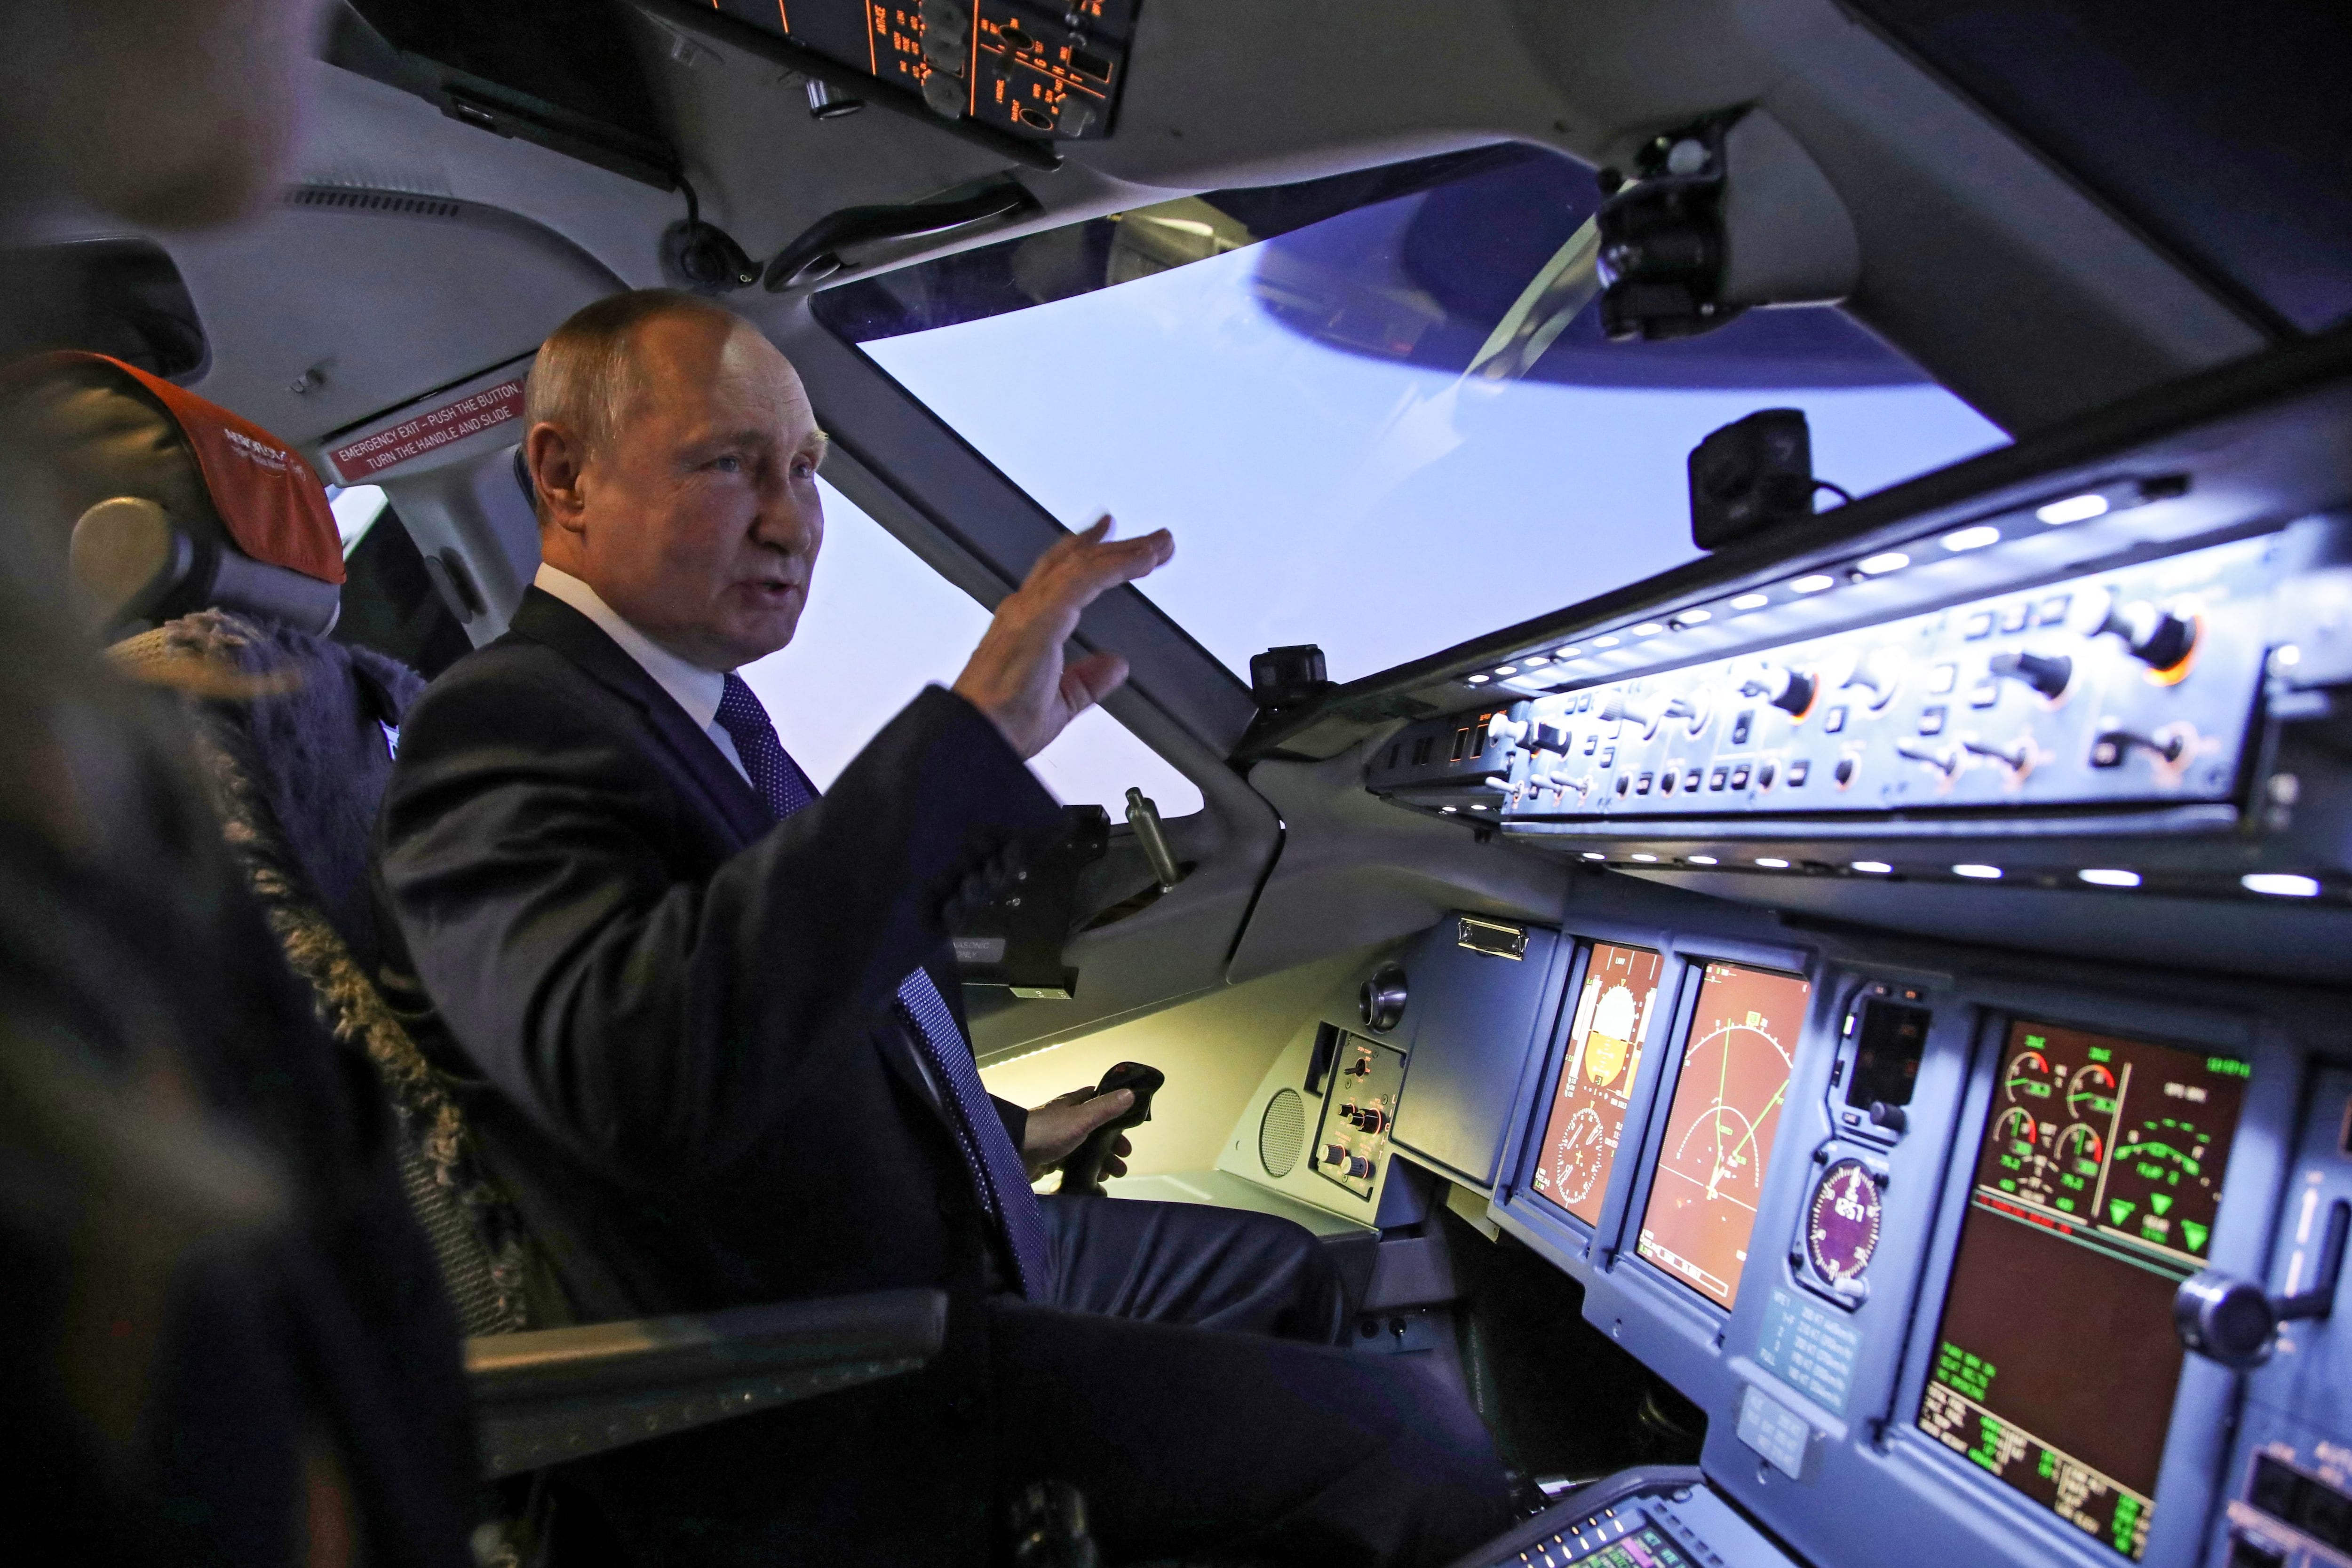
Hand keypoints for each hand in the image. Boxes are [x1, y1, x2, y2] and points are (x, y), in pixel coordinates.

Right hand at [953, 516, 1173, 759]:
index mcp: (1025, 625)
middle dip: (1117, 549)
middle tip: (1154, 540)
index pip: (1060, 577)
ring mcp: (1031, 610)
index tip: (1112, 539)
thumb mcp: (1060, 703)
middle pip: (1076, 563)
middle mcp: (1025, 609)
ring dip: (1125, 552)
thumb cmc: (1003, 725)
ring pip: (1084, 565)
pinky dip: (1116, 566)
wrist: (976, 737)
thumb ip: (1087, 681)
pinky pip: (1085, 579)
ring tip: (1159, 544)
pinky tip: (1143, 561)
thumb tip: (1116, 664)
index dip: (1087, 554)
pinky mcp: (1042, 617)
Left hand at [1021, 1086, 1133, 1181]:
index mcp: (1072, 1105)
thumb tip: (1130, 1093)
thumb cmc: (1048, 1132)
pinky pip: (1070, 1165)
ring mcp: (1056, 1140)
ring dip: (1099, 1161)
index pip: (1098, 1103)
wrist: (1012, 1153)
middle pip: (1094, 1131)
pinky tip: (1090, 1183)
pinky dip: (1082, 1172)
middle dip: (1110, 1146)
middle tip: (1123, 1161)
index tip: (1128, 1130)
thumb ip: (1105, 1108)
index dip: (1115, 1115)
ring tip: (1109, 1176)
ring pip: (1084, 1150)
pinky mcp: (1048, 1159)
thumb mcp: (1081, 1118)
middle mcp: (1064, 1120)